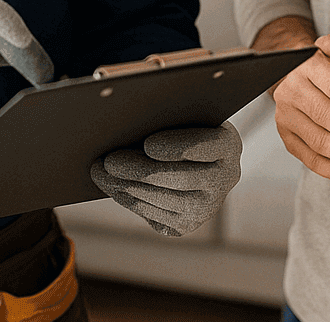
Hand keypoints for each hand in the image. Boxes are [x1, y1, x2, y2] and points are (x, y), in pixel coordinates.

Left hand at [89, 123, 241, 236]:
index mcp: (228, 143)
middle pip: (182, 178)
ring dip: (128, 187)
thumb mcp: (178, 110)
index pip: (206, 147)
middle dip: (142, 170)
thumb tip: (135, 106)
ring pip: (165, 201)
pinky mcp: (187, 224)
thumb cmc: (176, 121)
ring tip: (101, 172)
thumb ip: (165, 108)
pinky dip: (130, 200)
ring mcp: (208, 206)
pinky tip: (112, 186)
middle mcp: (226, 178)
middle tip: (110, 161)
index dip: (177, 147)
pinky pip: (155, 216)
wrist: (184, 154)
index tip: (148, 144)